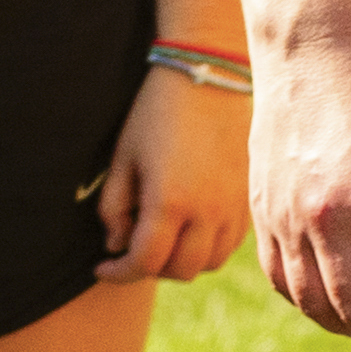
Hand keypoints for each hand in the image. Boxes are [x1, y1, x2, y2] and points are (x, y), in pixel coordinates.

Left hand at [94, 68, 249, 286]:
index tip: (100, 268)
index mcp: (170, 202)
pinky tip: (188, 229)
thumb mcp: (122, 157)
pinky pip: (230, 245)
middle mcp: (208, 213)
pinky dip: (207, 249)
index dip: (118, 273)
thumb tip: (116, 246)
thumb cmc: (155, 114)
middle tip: (128, 251)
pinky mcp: (250, 200)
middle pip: (179, 270)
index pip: (144, 262)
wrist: (210, 78)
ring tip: (159, 240)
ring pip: (208, 263)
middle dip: (148, 268)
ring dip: (181, 262)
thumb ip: (114, 207)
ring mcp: (235, 208)